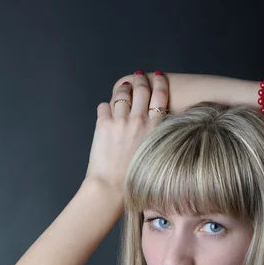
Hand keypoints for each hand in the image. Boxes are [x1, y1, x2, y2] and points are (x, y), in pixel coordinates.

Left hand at [84, 71, 168, 191]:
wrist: (112, 188)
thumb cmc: (135, 179)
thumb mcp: (156, 155)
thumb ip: (156, 136)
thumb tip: (154, 124)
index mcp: (155, 128)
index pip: (160, 95)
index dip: (159, 82)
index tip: (158, 76)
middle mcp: (138, 121)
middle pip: (141, 89)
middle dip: (140, 80)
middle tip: (139, 77)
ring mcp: (120, 121)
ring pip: (121, 94)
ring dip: (123, 90)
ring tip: (124, 88)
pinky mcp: (103, 125)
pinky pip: (103, 106)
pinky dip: (105, 108)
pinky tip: (107, 112)